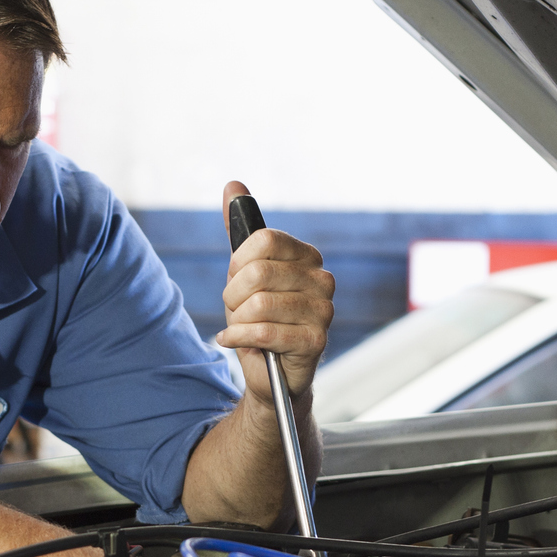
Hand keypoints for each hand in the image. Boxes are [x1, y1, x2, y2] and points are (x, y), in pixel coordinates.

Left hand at [217, 180, 333, 398]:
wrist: (269, 372)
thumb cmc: (258, 318)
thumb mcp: (243, 271)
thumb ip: (240, 230)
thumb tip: (233, 185)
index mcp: (307, 256)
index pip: (264, 240)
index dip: (238, 262)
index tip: (235, 280)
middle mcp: (322, 279)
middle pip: (258, 272)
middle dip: (233, 295)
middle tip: (237, 311)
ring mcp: (324, 309)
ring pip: (259, 304)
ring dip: (237, 321)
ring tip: (241, 329)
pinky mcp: (317, 340)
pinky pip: (264, 332)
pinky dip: (238, 339)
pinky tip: (234, 342)